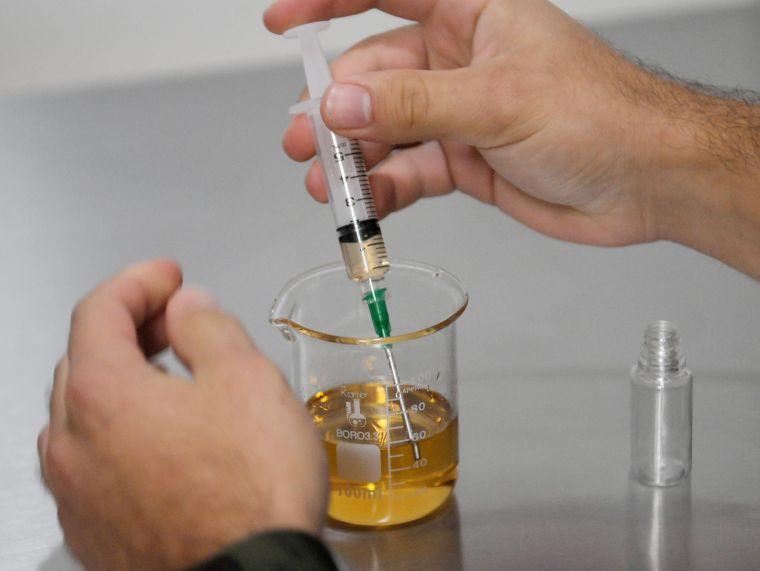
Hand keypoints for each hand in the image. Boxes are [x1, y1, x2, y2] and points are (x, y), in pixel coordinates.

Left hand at [37, 259, 326, 569]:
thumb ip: (209, 328)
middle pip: (83, 358)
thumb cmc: (250, 492)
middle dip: (128, 327)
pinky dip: (120, 433)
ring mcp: (77, 494)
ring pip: (82, 414)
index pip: (99, 310)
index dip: (138, 281)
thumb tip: (188, 308)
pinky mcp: (95, 531)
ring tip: (171, 379)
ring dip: (121, 381)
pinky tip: (164, 441)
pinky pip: (93, 463)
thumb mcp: (247, 380)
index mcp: (102, 395)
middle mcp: (72, 445)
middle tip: (173, 320)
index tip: (166, 276)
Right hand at [265, 0, 712, 247]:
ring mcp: (459, 114)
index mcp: (471, 14)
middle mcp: (460, 61)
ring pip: (387, 131)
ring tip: (325, 182)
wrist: (645, 182)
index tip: (282, 25)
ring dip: (354, 158)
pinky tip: (367, 204)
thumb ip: (413, 104)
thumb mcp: (497, 100)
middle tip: (306, 140)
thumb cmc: (600, 115)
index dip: (327, 3)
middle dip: (337, 110)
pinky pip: (410, 172)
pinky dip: (386, 189)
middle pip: (375, 77)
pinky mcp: (465, 161)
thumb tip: (341, 105)